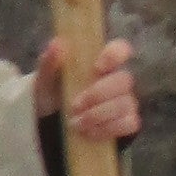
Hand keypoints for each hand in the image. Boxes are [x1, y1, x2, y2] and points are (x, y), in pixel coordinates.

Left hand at [39, 32, 141, 148]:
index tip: (97, 67)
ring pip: (126, 104)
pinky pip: (129, 123)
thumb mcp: (45, 79)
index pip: (121, 49)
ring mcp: (125, 101)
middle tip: (75, 105)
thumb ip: (49, 62)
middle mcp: (116, 80)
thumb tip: (57, 43)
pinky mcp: (127, 122)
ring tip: (76, 122)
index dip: (114, 55)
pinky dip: (107, 129)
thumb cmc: (53, 94)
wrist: (51, 122)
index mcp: (100, 63)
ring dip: (99, 115)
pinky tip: (89, 132)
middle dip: (98, 94)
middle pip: (124, 80)